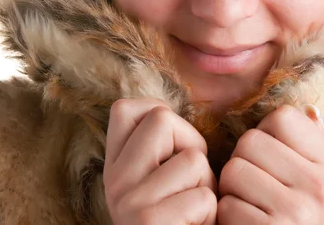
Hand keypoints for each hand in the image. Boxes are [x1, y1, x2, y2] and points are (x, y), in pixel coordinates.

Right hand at [103, 98, 216, 224]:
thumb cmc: (184, 219)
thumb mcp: (163, 180)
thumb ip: (161, 150)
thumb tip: (165, 113)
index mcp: (116, 167)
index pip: (125, 109)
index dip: (159, 116)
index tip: (170, 146)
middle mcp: (114, 182)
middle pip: (161, 119)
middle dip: (190, 146)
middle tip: (188, 182)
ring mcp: (128, 201)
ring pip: (191, 159)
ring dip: (205, 184)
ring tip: (192, 209)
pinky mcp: (149, 222)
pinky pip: (203, 197)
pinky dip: (210, 214)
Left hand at [218, 104, 323, 224]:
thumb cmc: (301, 220)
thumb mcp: (319, 185)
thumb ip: (314, 148)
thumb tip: (310, 112)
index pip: (282, 117)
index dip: (265, 134)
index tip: (270, 159)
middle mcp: (319, 186)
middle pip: (250, 141)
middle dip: (242, 162)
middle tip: (254, 186)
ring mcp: (296, 211)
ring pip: (233, 170)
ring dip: (230, 189)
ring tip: (248, 204)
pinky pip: (225, 205)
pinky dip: (227, 216)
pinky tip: (245, 224)